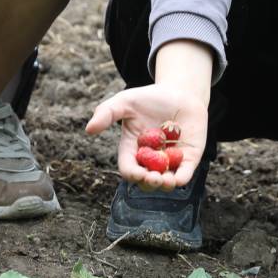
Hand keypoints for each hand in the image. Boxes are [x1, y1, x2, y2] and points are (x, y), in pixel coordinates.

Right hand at [85, 83, 208, 190]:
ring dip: (164, 185)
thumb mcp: (125, 101)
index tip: (137, 173)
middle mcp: (150, 160)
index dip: (132, 173)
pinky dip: (181, 178)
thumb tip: (89, 129)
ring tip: (165, 180)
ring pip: (165, 182)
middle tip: (154, 178)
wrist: (179, 92)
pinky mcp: (189, 158)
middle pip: (146, 181)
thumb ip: (107, 113)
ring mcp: (170, 161)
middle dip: (148, 183)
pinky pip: (185, 173)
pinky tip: (178, 179)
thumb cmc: (149, 98)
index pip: (129, 168)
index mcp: (132, 150)